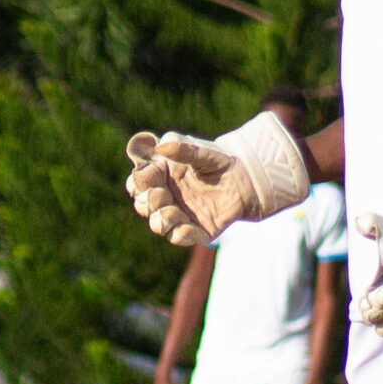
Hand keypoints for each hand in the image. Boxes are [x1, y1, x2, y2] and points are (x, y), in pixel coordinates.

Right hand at [125, 111, 309, 246]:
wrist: (245, 179)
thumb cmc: (218, 161)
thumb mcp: (201, 152)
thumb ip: (182, 148)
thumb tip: (161, 146)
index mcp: (159, 176)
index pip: (137, 182)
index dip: (139, 181)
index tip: (150, 176)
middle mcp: (165, 197)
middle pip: (142, 205)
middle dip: (147, 201)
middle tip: (160, 194)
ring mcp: (178, 214)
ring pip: (158, 224)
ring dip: (160, 219)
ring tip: (171, 211)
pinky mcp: (195, 230)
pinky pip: (180, 237)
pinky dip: (181, 234)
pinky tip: (188, 226)